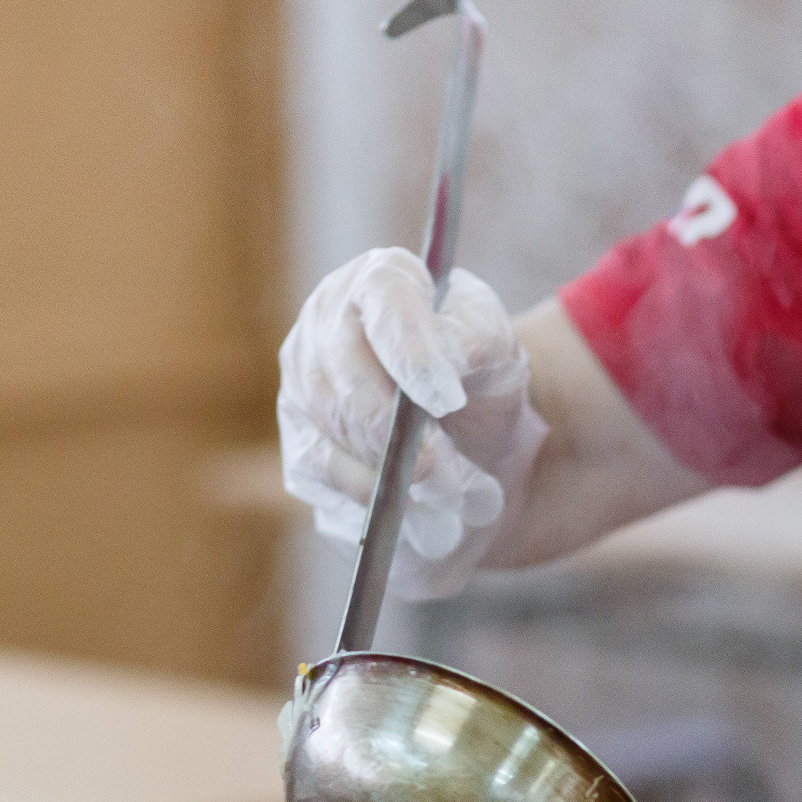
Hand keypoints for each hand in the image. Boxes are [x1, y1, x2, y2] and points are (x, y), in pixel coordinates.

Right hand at [277, 248, 547, 600]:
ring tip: (455, 500)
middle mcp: (325, 327)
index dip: (411, 353)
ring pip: (333, 442)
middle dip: (405, 442)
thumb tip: (442, 360)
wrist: (476, 440)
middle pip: (347, 385)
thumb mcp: (499, 350)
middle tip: (455, 477)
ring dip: (396, 482)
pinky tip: (423, 520)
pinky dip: (378, 508)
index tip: (446, 399)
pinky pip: (326, 485)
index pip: (383, 303)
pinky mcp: (303, 452)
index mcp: (378, 281)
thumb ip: (477, 339)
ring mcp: (302, 390)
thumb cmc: (481, 378)